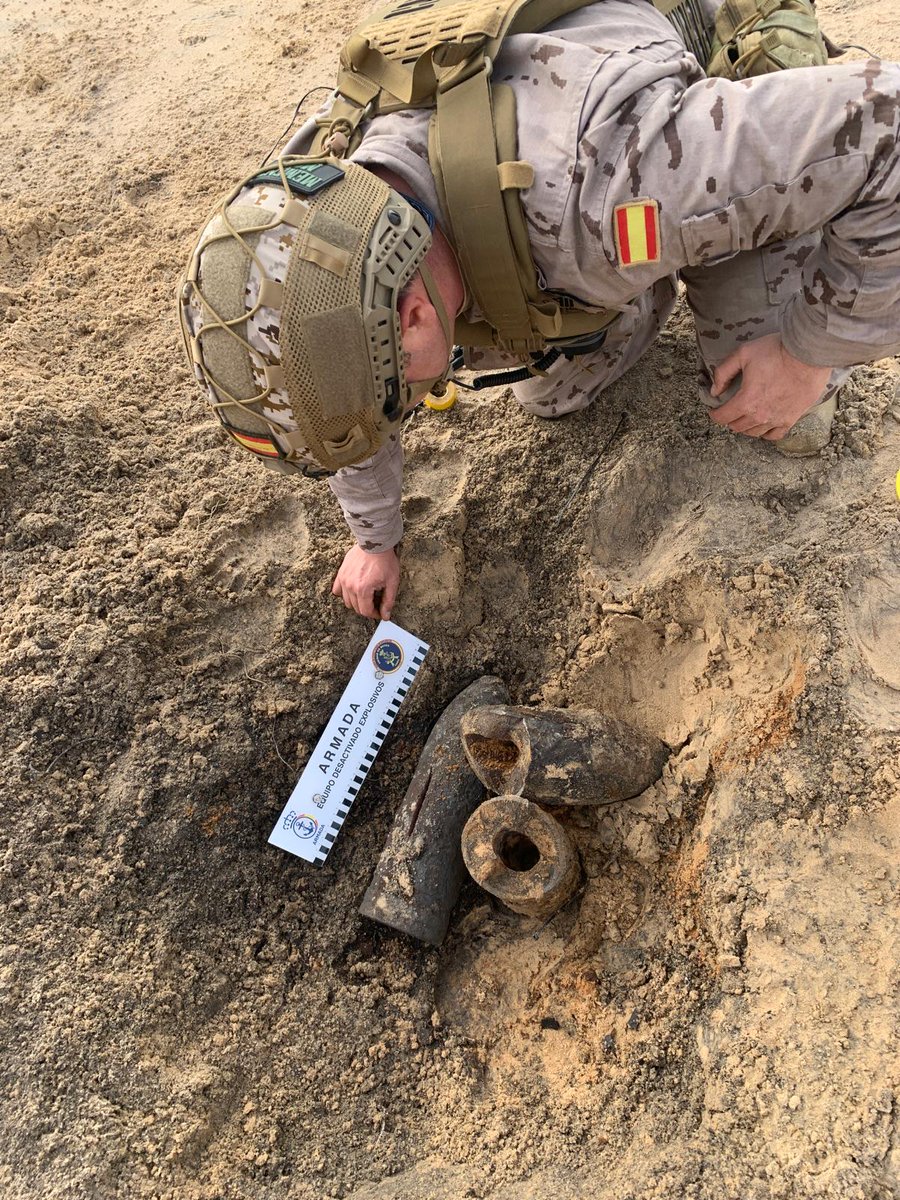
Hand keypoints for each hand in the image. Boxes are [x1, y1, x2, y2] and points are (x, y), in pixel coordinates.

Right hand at [331, 545, 399, 619]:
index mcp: (363, 589)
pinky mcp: (341, 573)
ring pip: (346, 601)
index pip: (365, 611)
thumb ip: (388, 601)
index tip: (380, 612)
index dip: (374, 614)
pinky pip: (337, 590)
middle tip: (375, 603)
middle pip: (356, 607)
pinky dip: (344, 594)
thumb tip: (385, 616)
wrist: (375, 543)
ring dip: (356, 602)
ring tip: (367, 596)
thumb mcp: (392, 582)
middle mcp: (350, 586)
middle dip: (367, 608)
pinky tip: (353, 591)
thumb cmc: (385, 561)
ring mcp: (344, 579)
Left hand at [709, 333, 831, 440]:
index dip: (715, 414)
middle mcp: (760, 415)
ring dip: (746, 426)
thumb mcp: (743, 353)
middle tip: (731, 410)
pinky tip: (764, 425)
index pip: (722, 417)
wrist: (809, 354)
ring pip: (754, 432)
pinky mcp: (791, 418)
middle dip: (730, 419)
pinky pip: (774, 435)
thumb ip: (724, 372)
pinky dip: (766, 433)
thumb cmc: (777, 351)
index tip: (714, 410)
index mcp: (746, 401)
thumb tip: (714, 391)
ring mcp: (776, 419)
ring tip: (746, 417)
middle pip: (737, 427)